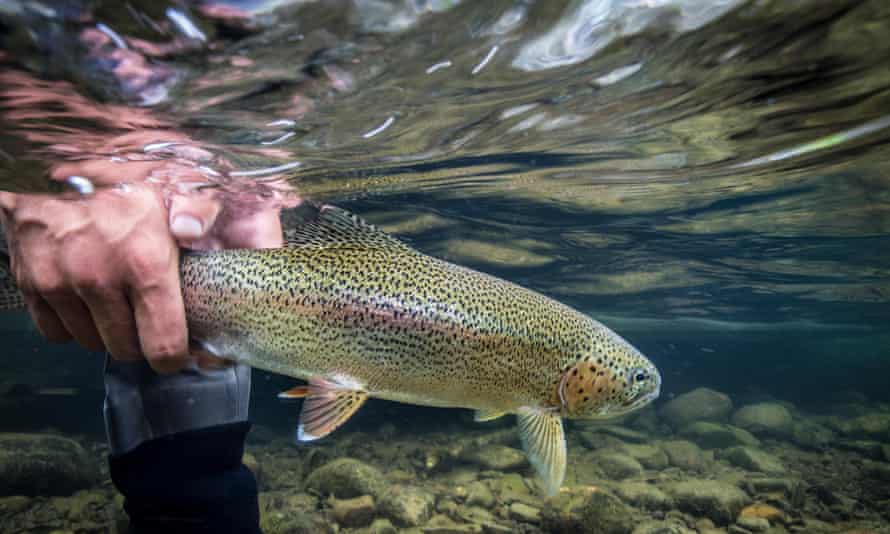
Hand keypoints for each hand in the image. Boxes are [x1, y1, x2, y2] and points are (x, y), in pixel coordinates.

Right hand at [0, 179, 284, 372]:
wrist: (48, 168)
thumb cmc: (123, 188)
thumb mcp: (174, 189)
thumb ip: (198, 208)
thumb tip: (194, 229)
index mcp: (144, 261)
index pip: (162, 344)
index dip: (174, 356)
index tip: (180, 352)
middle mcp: (100, 277)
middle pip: (127, 349)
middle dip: (142, 342)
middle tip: (150, 321)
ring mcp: (61, 282)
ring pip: (92, 342)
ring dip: (107, 332)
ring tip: (119, 303)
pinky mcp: (32, 284)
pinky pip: (57, 332)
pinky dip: (74, 324)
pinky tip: (87, 298)